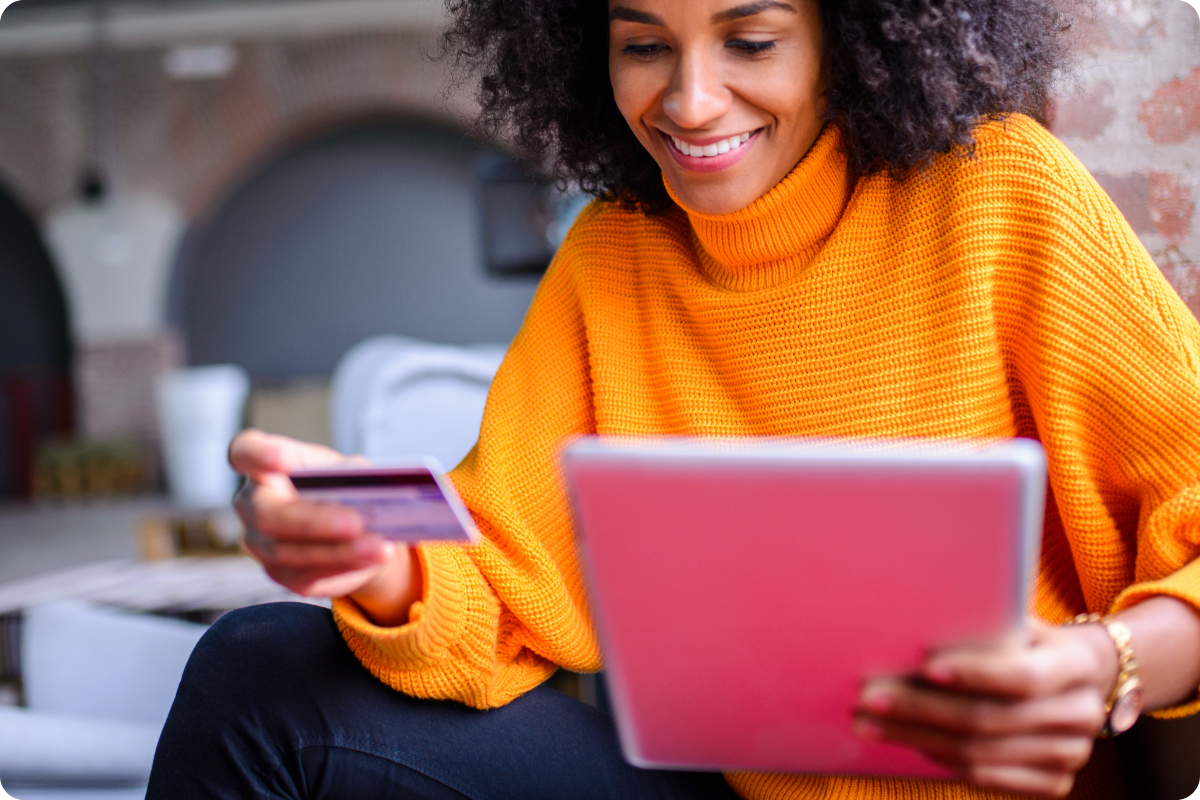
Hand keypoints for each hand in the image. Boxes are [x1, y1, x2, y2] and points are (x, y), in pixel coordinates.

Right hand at [231, 430, 419, 622]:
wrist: (351, 525)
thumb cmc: (342, 485)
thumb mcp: (350, 470)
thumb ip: (352, 476)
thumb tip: (368, 490)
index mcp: (263, 463)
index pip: (245, 452)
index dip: (259, 456)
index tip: (283, 460)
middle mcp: (252, 504)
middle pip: (268, 515)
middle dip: (313, 521)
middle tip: (355, 523)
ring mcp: (260, 543)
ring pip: (289, 553)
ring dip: (338, 552)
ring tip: (378, 547)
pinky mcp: (280, 574)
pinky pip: (307, 576)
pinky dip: (344, 568)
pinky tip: (373, 559)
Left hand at [855, 621, 1116, 797]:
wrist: (1078, 677)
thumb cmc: (1028, 639)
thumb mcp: (1017, 621)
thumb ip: (984, 623)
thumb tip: (916, 618)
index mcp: (1076, 665)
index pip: (1023, 675)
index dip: (974, 673)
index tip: (925, 667)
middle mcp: (1081, 715)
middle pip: (989, 720)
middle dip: (920, 709)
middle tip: (870, 698)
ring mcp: (1070, 755)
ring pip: (979, 754)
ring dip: (915, 738)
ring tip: (870, 722)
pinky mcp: (1052, 783)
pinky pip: (983, 777)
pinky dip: (939, 758)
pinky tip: (906, 740)